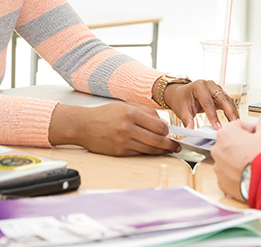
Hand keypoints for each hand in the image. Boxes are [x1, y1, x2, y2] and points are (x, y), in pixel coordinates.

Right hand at [48, 102, 178, 156]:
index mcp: (131, 113)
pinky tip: (153, 151)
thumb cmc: (105, 114)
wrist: (84, 125)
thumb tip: (162, 123)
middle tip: (176, 146)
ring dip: (161, 151)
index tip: (171, 132)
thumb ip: (146, 112)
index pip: (158, 125)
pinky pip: (139, 154)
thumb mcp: (126, 106)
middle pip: (157, 140)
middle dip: (169, 144)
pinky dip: (148, 153)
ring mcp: (123, 141)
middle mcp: (128, 128)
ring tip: (168, 150)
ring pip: (149, 149)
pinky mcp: (119, 152)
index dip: (167, 130)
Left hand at [163, 79, 239, 129]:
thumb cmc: (181, 99)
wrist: (181, 94)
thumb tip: (190, 130)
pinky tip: (234, 120)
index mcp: (198, 86)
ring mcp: (215, 88)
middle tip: (234, 123)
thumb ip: (187, 120)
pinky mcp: (219, 94)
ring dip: (233, 111)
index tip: (217, 127)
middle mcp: (209, 85)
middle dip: (229, 111)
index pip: (207, 102)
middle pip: (222, 98)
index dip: (213, 115)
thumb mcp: (181, 110)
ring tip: (236, 123)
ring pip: (227, 100)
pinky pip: (227, 102)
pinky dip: (231, 111)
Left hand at [212, 111, 260, 201]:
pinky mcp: (222, 182)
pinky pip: (229, 174)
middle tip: (260, 147)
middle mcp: (218, 150)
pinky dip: (238, 172)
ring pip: (230, 158)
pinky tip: (250, 172)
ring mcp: (219, 167)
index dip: (252, 129)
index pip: (238, 126)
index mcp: (225, 134)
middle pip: (233, 142)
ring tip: (256, 161)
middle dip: (246, 143)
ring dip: (241, 158)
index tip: (260, 134)